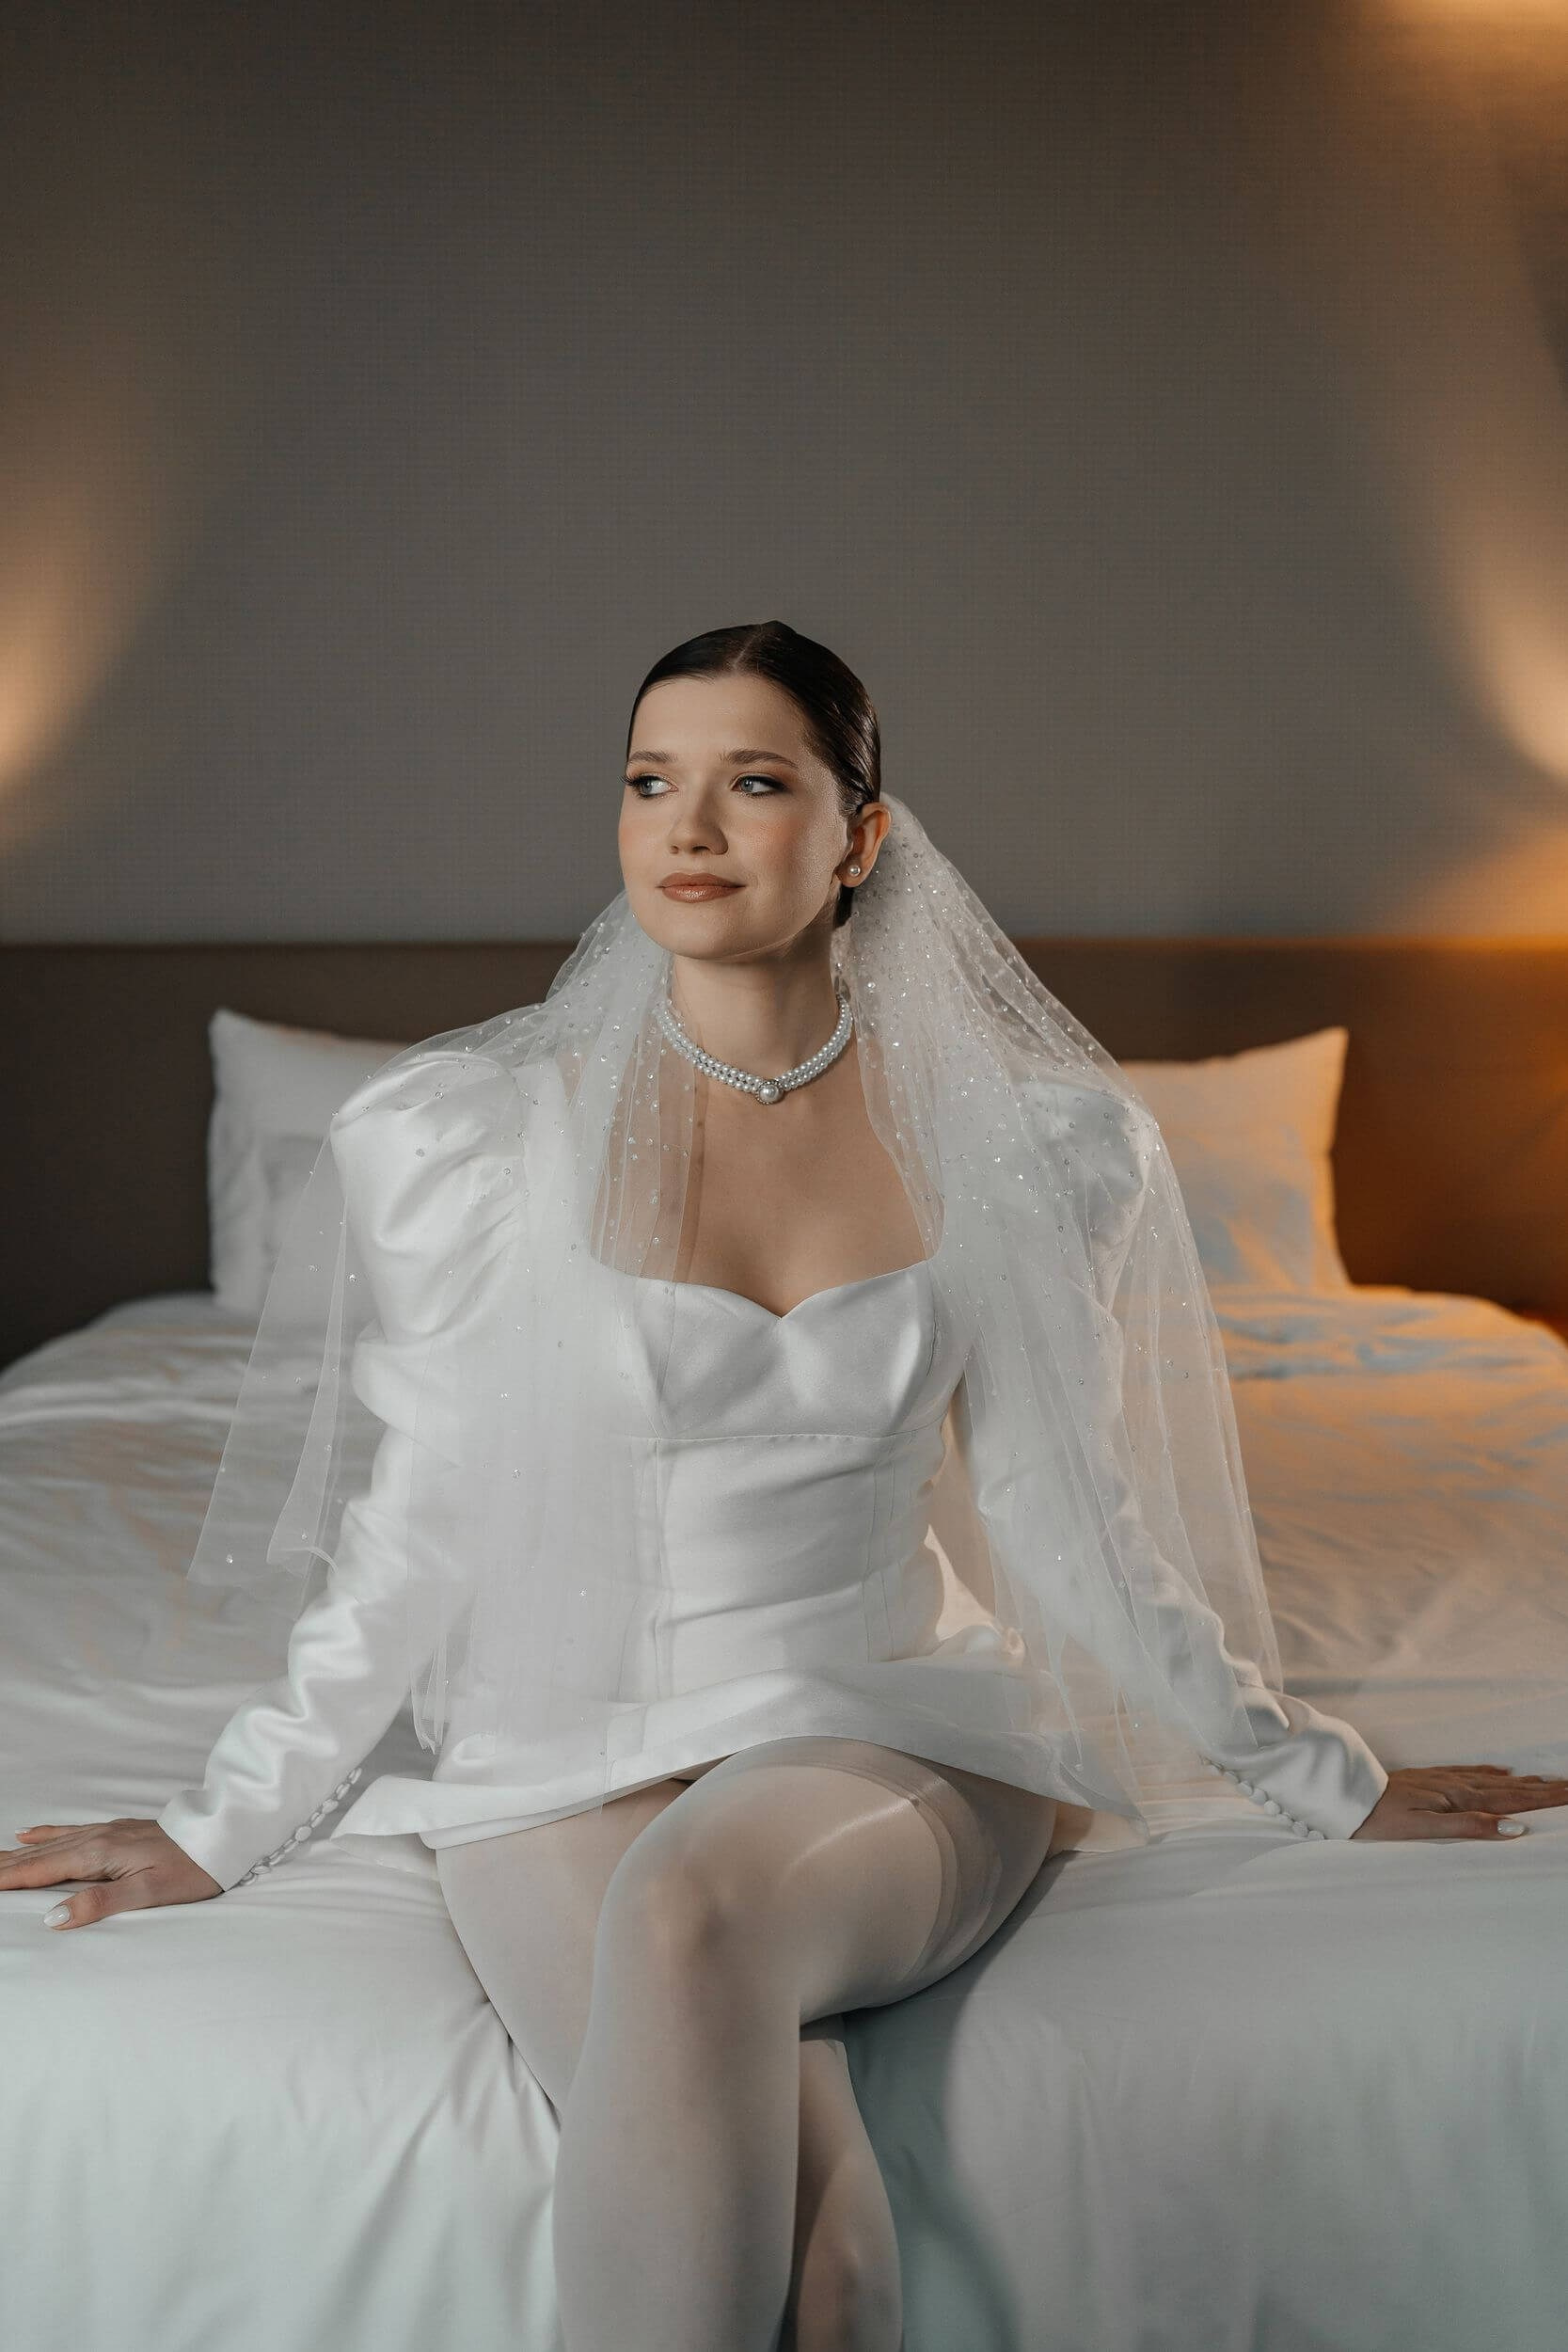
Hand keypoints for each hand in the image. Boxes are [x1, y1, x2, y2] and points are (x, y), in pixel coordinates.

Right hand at [0, 1818, 221, 1925]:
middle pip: (38, 1856)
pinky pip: (68, 1831)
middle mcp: (97, 1838)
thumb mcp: (148, 1893)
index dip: (7, 1878)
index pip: (41, 1871)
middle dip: (4, 1865)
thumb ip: (100, 1903)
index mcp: (99, 1855)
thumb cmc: (191, 1869)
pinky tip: (28, 1833)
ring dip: (16, 1853)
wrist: (221, 1837)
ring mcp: (105, 1831)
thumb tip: (53, 1917)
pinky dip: (43, 1834)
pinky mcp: (115, 1831)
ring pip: (49, 1844)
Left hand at [1350, 1763, 1567, 1839]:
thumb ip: (1470, 1827)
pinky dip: (1491, 1772)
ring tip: (1548, 1779)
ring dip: (1523, 1780)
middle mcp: (1455, 1786)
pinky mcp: (1430, 1779)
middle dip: (1543, 1787)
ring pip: (1493, 1779)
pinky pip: (1470, 1773)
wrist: (1346, 1797)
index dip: (1545, 1797)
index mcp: (1459, 1799)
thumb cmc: (1382, 1819)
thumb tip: (1514, 1827)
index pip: (1512, 1799)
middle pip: (1509, 1787)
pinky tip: (1500, 1770)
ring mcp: (1443, 1781)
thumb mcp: (1426, 1829)